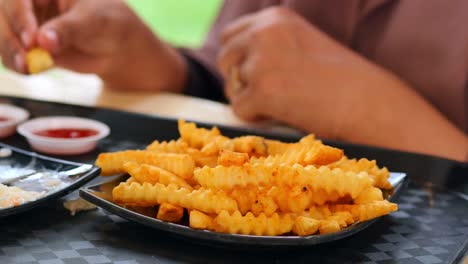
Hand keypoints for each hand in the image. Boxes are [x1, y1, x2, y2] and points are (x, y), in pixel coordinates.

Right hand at [0, 0, 185, 90]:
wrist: (116, 45)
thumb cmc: (107, 23)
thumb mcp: (92, 22)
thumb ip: (68, 30)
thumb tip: (44, 41)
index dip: (19, 16)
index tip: (31, 39)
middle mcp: (31, 4)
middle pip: (4, 15)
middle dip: (11, 37)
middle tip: (26, 58)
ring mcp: (27, 24)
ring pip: (5, 35)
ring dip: (10, 53)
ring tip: (27, 67)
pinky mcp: (30, 46)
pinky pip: (13, 54)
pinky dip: (16, 63)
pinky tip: (28, 70)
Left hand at [218, 7, 467, 160]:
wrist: (369, 103)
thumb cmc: (340, 79)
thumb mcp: (301, 45)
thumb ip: (270, 47)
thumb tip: (236, 70)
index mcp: (274, 18)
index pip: (231, 36)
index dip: (238, 60)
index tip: (257, 75)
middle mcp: (263, 32)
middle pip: (225, 59)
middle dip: (239, 80)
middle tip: (268, 95)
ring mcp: (262, 61)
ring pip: (232, 87)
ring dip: (249, 99)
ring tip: (281, 104)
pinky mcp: (263, 90)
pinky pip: (239, 109)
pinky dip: (256, 118)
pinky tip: (282, 115)